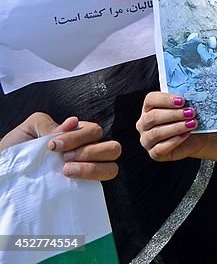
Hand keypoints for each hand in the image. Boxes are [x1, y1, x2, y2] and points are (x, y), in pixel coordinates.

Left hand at [0, 113, 120, 180]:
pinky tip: (68, 179)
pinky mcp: (82, 188)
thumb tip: (72, 123)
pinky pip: (99, 186)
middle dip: (89, 151)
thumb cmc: (17, 149)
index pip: (95, 131)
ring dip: (91, 167)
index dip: (77, 137)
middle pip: (112, 147)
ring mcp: (87, 170)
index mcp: (78, 135)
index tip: (53, 146)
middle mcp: (88, 151)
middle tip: (64, 158)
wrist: (5, 171)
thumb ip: (48, 123)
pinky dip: (89, 179)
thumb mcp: (28, 129)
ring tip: (66, 170)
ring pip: (112, 167)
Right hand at [136, 92, 216, 167]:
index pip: (151, 100)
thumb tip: (196, 79)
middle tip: (192, 112)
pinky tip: (186, 135)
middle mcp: (144, 123)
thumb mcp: (188, 104)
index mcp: (149, 107)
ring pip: (156, 133)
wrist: (197, 135)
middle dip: (174, 114)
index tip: (183, 100)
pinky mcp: (154, 153)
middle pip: (153, 117)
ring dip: (176, 127)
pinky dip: (174, 141)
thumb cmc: (190, 116)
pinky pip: (160, 149)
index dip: (166, 100)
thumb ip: (186, 94)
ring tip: (192, 123)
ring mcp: (146, 139)